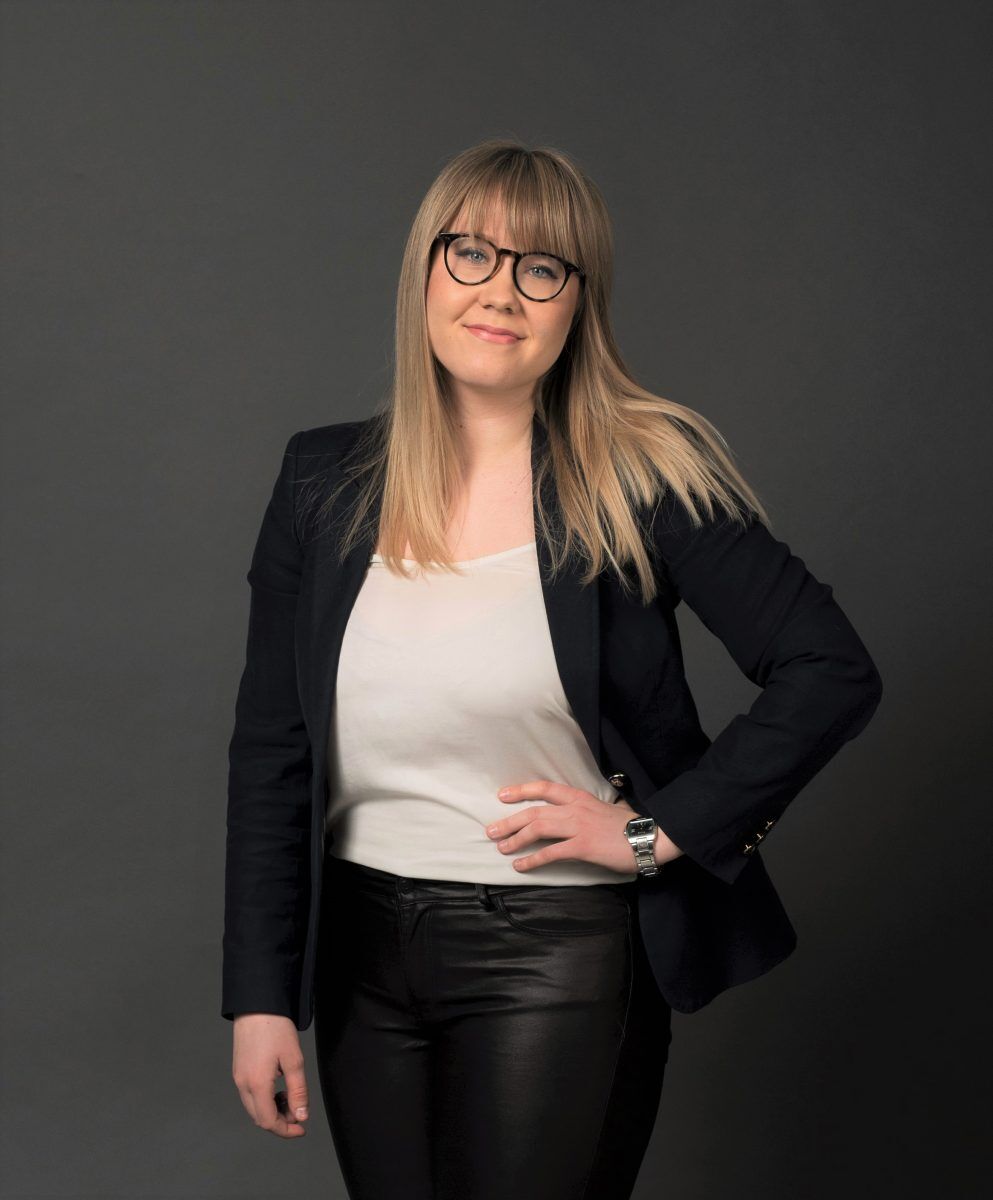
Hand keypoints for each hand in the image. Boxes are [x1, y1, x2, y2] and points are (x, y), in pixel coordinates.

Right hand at [231, 1013, 309, 1137]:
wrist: (256, 1005)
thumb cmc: (276, 1029)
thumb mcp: (294, 1060)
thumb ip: (298, 1091)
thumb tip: (301, 1116)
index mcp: (256, 1084)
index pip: (268, 1121)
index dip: (285, 1130)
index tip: (302, 1128)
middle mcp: (243, 1084)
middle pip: (259, 1118)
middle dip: (280, 1121)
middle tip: (299, 1113)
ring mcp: (238, 1077)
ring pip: (254, 1107)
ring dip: (272, 1110)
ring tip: (290, 1097)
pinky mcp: (238, 1070)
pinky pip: (250, 1095)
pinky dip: (264, 1099)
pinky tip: (278, 1088)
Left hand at [486, 780, 684, 873]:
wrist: (648, 837)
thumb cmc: (627, 826)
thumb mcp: (602, 809)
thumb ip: (583, 811)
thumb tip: (569, 817)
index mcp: (579, 797)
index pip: (545, 788)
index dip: (522, 790)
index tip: (503, 795)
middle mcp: (575, 808)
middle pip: (534, 811)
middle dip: (510, 821)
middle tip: (491, 830)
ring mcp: (578, 826)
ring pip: (538, 829)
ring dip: (516, 839)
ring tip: (501, 847)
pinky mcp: (582, 846)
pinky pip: (551, 853)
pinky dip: (532, 860)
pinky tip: (521, 866)